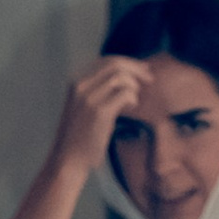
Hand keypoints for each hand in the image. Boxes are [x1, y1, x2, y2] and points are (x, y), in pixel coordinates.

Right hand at [48, 58, 144, 188]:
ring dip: (134, 86)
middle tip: (150, 79)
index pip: (106, 60)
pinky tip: (131, 107)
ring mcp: (89, 98)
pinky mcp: (99, 112)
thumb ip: (99, 88)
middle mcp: (80, 85)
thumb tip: (127, 74)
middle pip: (115, 64)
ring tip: (134, 100)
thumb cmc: (80, 134)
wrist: (68, 158)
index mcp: (76, 81)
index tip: (143, 69)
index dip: (128, 62)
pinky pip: (125, 94)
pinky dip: (133, 98)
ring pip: (121, 77)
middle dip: (137, 69)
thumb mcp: (84, 104)